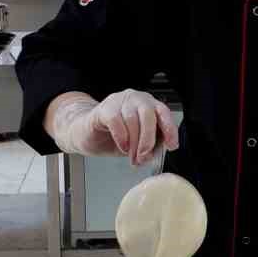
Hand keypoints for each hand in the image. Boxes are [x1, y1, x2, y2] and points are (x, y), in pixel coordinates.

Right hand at [46, 89, 178, 165]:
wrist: (86, 134)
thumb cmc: (113, 137)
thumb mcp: (136, 144)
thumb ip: (148, 147)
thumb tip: (152, 155)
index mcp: (148, 106)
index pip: (163, 112)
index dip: (169, 129)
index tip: (171, 145)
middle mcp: (135, 99)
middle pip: (149, 114)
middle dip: (148, 139)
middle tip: (144, 156)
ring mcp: (119, 101)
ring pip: (132, 119)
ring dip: (134, 143)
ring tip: (132, 157)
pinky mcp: (104, 109)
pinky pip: (116, 121)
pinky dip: (121, 137)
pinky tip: (122, 146)